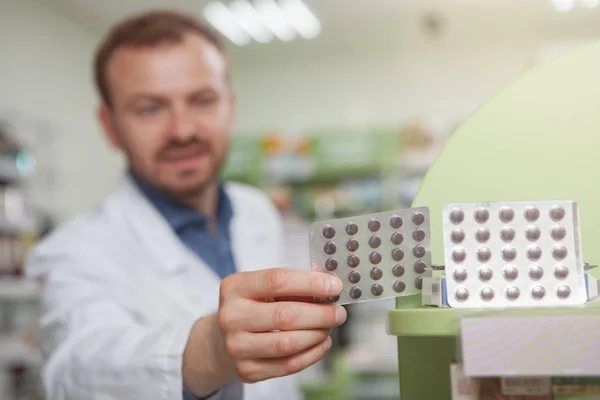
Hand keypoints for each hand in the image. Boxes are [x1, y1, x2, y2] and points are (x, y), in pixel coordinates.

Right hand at [217, 268, 345, 382]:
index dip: (310, 282)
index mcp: (234, 287)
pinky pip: (288, 365)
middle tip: (339, 312)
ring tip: (330, 326)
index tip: (335, 286)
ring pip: (287, 343)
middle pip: (285, 315)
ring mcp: (236, 346)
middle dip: (320, 313)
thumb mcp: (263, 288)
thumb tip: (329, 282)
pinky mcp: (247, 370)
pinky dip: (312, 354)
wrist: (221, 340)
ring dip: (317, 334)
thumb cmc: (251, 307)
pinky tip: (322, 342)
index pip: (276, 280)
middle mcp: (231, 316)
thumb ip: (294, 283)